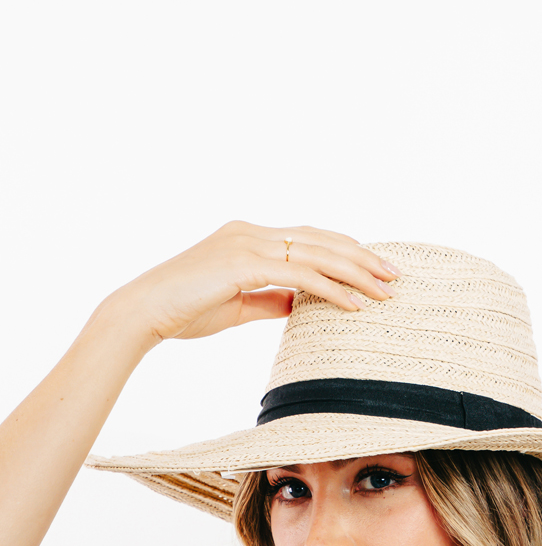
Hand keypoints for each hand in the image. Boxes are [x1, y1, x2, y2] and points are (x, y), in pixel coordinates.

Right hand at [109, 221, 398, 342]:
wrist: (143, 312)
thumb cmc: (182, 310)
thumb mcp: (235, 304)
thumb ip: (268, 299)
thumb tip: (298, 304)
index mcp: (247, 236)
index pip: (306, 237)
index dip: (342, 250)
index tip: (372, 266)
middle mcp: (249, 232)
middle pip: (319, 240)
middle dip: (361, 257)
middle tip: (394, 274)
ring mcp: (246, 245)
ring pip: (316, 255)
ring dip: (355, 273)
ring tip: (385, 290)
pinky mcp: (242, 265)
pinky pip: (299, 276)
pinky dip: (330, 290)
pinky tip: (354, 304)